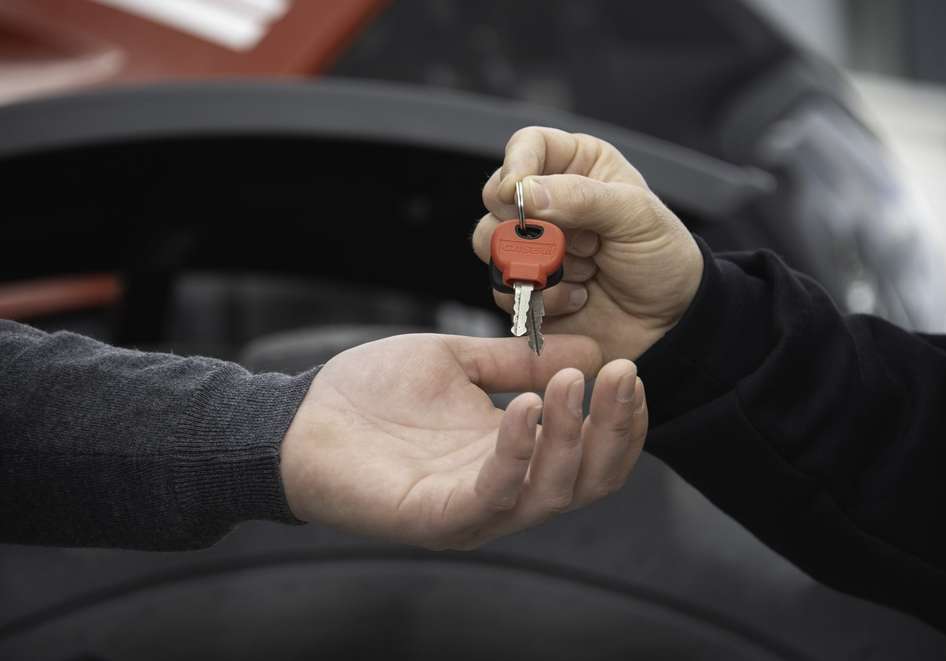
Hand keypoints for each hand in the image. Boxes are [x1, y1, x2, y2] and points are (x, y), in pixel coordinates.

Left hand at [280, 333, 645, 549]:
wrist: (300, 418)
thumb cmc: (372, 394)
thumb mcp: (458, 362)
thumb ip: (518, 363)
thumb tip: (588, 352)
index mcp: (513, 455)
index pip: (590, 454)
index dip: (620, 419)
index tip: (630, 370)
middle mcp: (503, 489)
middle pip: (587, 480)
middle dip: (614, 429)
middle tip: (623, 375)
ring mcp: (472, 509)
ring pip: (551, 492)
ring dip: (574, 437)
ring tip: (573, 384)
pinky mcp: (436, 517)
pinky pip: (493, 494)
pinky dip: (517, 453)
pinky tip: (526, 409)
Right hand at [472, 126, 703, 360]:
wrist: (669, 321)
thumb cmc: (662, 257)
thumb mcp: (636, 216)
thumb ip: (582, 197)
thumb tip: (525, 192)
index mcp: (576, 167)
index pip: (527, 146)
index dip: (516, 165)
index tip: (518, 191)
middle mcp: (547, 202)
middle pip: (495, 195)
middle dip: (528, 224)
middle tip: (571, 242)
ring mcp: (532, 246)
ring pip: (491, 243)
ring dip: (537, 263)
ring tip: (583, 272)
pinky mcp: (525, 287)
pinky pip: (504, 287)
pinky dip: (542, 297)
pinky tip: (578, 298)